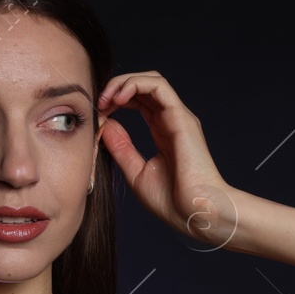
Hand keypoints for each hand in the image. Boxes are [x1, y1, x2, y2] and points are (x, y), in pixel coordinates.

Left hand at [97, 72, 236, 248]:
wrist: (195, 212)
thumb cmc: (172, 201)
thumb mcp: (135, 172)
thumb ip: (121, 147)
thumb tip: (105, 125)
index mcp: (162, 131)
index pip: (139, 101)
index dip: (116, 99)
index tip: (98, 112)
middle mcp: (171, 120)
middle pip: (144, 86)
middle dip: (117, 87)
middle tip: (99, 102)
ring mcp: (177, 117)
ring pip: (151, 80)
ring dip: (124, 82)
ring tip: (107, 98)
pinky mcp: (181, 117)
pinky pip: (159, 87)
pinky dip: (136, 85)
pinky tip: (119, 98)